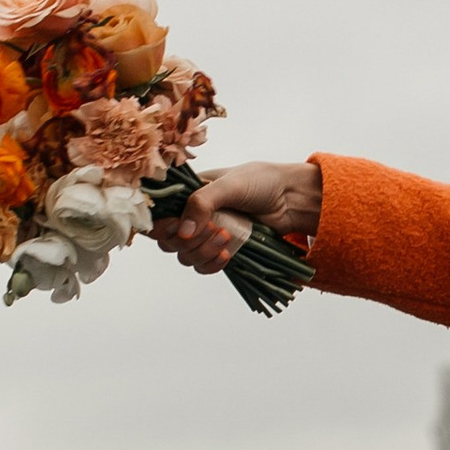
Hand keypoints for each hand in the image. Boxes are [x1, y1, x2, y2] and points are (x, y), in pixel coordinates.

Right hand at [156, 158, 322, 273]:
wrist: (291, 199)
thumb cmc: (261, 182)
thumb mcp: (229, 185)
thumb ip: (202, 203)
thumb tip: (183, 233)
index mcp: (187, 194)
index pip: (158, 215)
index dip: (162, 225)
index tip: (176, 226)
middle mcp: (192, 215)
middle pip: (168, 241)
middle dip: (187, 240)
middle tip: (215, 228)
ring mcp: (207, 234)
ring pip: (186, 256)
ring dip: (202, 251)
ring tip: (227, 238)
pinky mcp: (222, 249)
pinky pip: (203, 266)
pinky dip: (211, 264)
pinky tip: (226, 255)